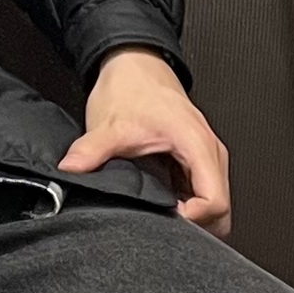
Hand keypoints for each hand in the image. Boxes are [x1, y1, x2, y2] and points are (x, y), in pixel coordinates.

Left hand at [58, 50, 231, 237]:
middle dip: (195, 227)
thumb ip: (91, 151)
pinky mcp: (196, 163)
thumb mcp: (109, 124)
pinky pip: (203, 197)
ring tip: (159, 218)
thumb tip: (72, 171)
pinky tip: (161, 207)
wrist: (136, 65)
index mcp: (197, 145)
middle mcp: (209, 153)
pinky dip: (188, 209)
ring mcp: (205, 159)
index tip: (164, 223)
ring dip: (192, 219)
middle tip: (160, 227)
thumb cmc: (133, 88)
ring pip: (216, 207)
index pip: (215, 203)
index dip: (192, 222)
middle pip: (222, 211)